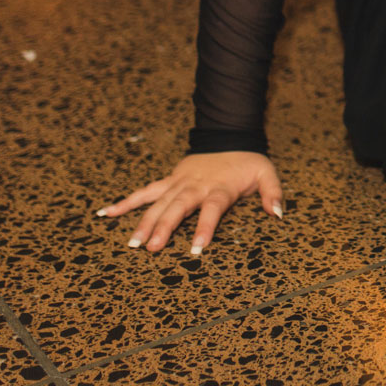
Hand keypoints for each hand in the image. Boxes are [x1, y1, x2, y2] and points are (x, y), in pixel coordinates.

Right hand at [97, 151, 284, 254]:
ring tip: (132, 243)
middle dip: (164, 228)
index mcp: (219, 187)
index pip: (211, 209)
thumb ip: (273, 193)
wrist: (228, 136)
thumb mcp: (267, 173)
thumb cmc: (247, 161)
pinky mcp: (169, 180)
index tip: (196, 249)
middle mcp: (196, 185)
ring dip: (143, 221)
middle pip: (177, 207)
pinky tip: (107, 213)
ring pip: (158, 202)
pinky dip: (126, 202)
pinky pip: (145, 191)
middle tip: (151, 249)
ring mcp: (179, 182)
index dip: (204, 228)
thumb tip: (278, 213)